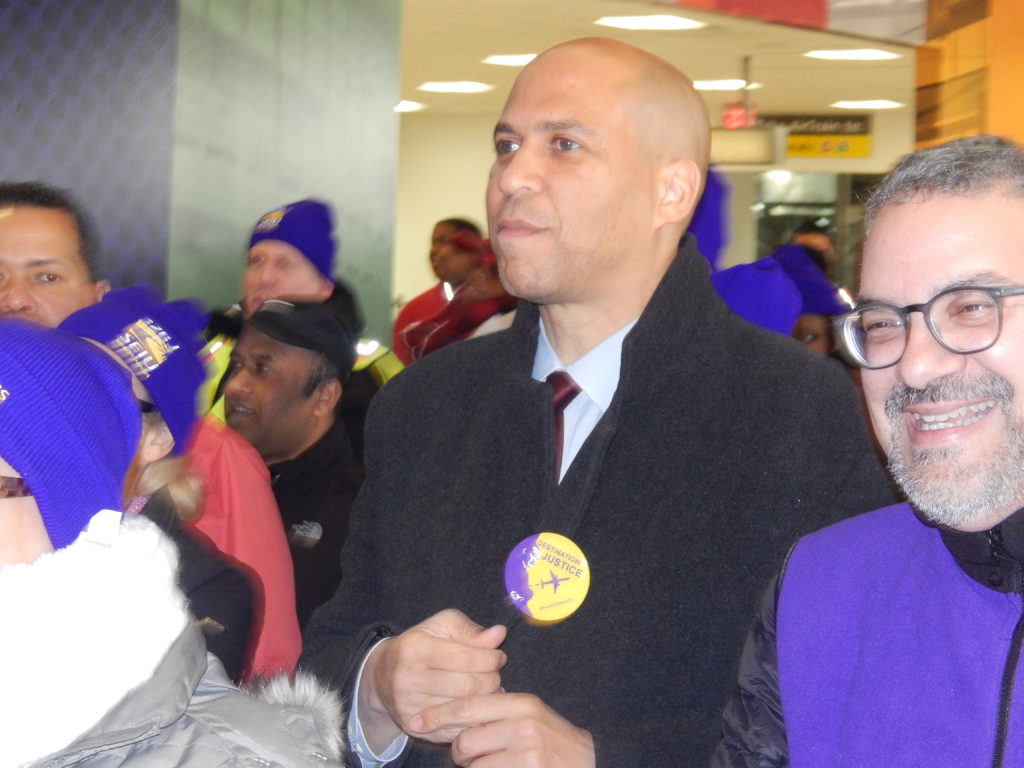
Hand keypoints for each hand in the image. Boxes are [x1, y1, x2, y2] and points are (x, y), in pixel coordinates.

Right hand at [359, 609, 506, 749]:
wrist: (382, 676)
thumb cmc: (420, 644)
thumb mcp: (442, 626)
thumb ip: (470, 630)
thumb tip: (499, 634)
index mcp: (414, 648)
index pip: (465, 658)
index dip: (490, 658)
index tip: (498, 657)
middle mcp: (408, 679)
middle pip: (467, 686)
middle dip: (491, 680)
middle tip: (494, 674)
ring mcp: (409, 707)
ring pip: (464, 709)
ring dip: (485, 699)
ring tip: (487, 688)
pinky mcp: (413, 728)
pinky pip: (455, 729)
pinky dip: (473, 719)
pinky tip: (477, 706)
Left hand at [411, 692, 595, 767]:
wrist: (589, 762)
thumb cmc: (552, 741)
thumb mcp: (531, 715)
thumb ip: (499, 708)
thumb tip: (455, 708)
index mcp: (522, 703)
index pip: (469, 706)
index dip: (439, 715)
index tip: (417, 721)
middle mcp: (524, 725)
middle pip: (466, 740)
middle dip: (459, 752)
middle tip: (468, 756)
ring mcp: (527, 753)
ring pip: (474, 764)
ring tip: (490, 764)